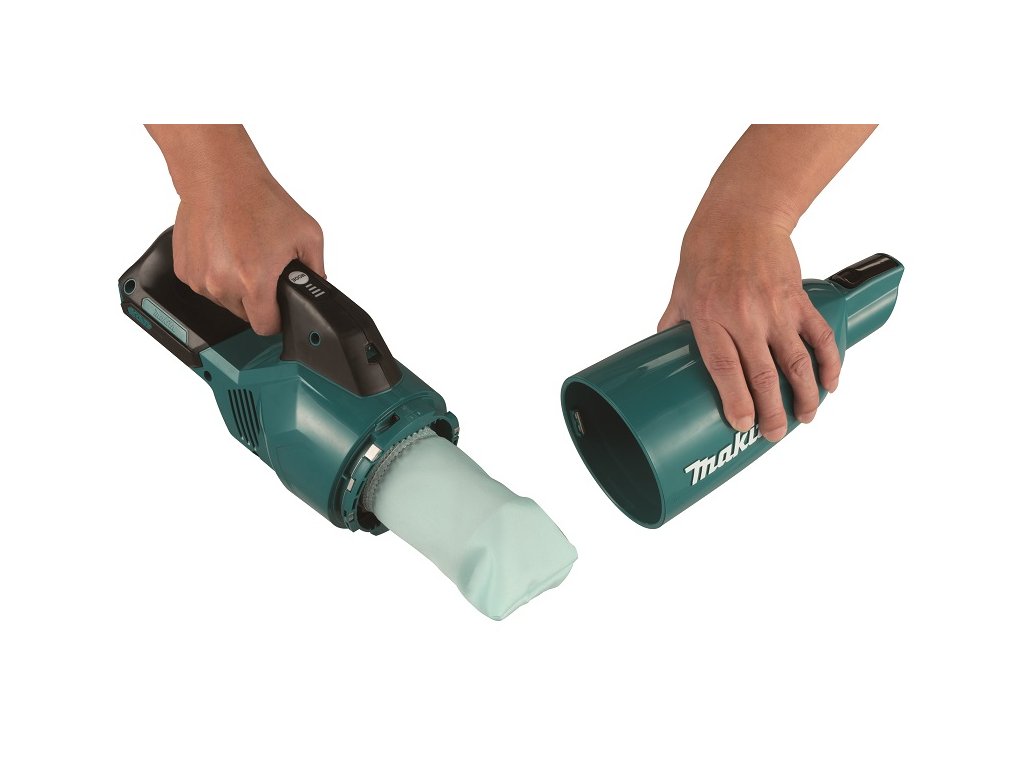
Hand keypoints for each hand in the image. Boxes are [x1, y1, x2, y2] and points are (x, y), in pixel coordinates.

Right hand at [146, 125, 324, 335]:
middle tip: (263, 270)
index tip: (279, 309)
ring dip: (235, 287)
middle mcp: (222, 284)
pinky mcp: (185, 271)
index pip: (265, 327)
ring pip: (224, 301)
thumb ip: (316, 269)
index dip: (277, 319)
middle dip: (258, 299)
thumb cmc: (258, 200)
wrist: (219, 176)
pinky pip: (206, 285)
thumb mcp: (307, 235)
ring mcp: (200, 278)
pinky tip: (225, 251)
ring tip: (243, 255)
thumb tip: (316, 287)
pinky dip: (216, 274)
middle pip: (245, 314)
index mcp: (254, 281)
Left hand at [658, 209, 840, 440]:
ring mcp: (775, 308)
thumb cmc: (705, 254)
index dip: (735, 401)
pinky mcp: (797, 299)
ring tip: (805, 417)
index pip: (724, 368)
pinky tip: (831, 382)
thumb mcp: (680, 292)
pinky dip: (829, 361)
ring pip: (796, 361)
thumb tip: (662, 356)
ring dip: (805, 394)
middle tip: (773, 434)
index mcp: (708, 317)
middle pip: (762, 374)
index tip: (743, 425)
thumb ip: (674, 326)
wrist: (742, 217)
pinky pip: (818, 335)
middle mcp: (744, 316)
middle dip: (772, 411)